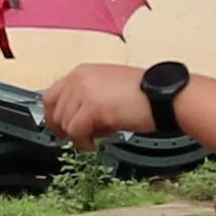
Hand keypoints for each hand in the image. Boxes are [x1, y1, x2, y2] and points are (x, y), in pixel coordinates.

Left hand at [37, 62, 152, 146]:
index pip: (51, 95)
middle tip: (80, 137)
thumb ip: (87, 99)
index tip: (57, 129)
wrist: (164, 96)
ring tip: (96, 136)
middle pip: (55, 111)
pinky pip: (75, 132)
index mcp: (82, 72)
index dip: (52, 116)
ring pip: (65, 123)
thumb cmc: (143, 95)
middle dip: (66, 128)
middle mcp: (80, 78)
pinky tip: (93, 143)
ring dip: (78, 135)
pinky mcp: (93, 107)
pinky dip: (82, 142)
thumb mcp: (107, 89)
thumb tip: (71, 120)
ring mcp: (85, 91)